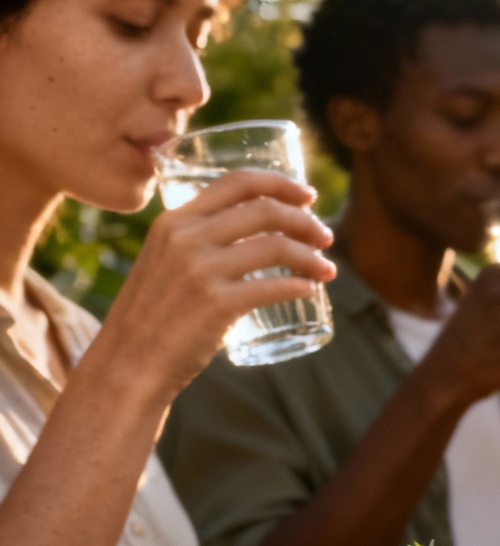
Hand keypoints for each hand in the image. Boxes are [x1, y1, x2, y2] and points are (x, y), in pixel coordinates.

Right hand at [101, 170, 334, 393]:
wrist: (128, 362)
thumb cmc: (152, 315)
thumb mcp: (163, 261)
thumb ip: (195, 242)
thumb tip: (251, 235)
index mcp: (174, 221)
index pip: (236, 183)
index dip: (281, 184)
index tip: (308, 195)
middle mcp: (186, 238)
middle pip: (266, 211)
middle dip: (306, 222)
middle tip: (325, 238)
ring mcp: (202, 271)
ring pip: (277, 247)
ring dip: (312, 256)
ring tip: (326, 269)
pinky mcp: (218, 305)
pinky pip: (274, 286)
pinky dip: (300, 285)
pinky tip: (310, 289)